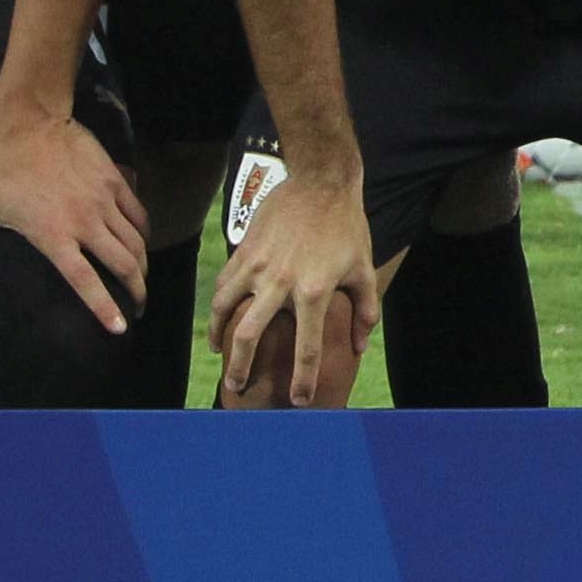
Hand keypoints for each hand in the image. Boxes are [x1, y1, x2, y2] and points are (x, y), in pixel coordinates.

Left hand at [0, 98, 146, 333]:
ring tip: (141, 280)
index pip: (87, 281)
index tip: (120, 328)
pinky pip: (138, 214)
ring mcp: (104, 199)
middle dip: (136, 291)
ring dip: (142, 266)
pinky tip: (141, 243)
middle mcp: (85, 222)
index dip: (105, 307)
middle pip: (124, 264)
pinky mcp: (115, 180)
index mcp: (53, 235)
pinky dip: (144, 234)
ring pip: (136, 242)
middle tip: (138, 307)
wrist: (28, 120)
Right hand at [209, 161, 377, 407]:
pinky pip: (222, 285)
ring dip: (218, 338)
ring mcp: (256, 266)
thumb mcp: (363, 269)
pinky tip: (219, 319)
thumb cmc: (346, 227)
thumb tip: (359, 347)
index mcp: (314, 291)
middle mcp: (280, 282)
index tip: (299, 400)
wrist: (320, 182)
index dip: (302, 378)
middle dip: (240, 368)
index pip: (306, 347)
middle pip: (249, 336)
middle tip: (236, 388)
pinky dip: (217, 307)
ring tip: (218, 356)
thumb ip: (364, 311)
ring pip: (224, 311)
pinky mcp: (242, 250)